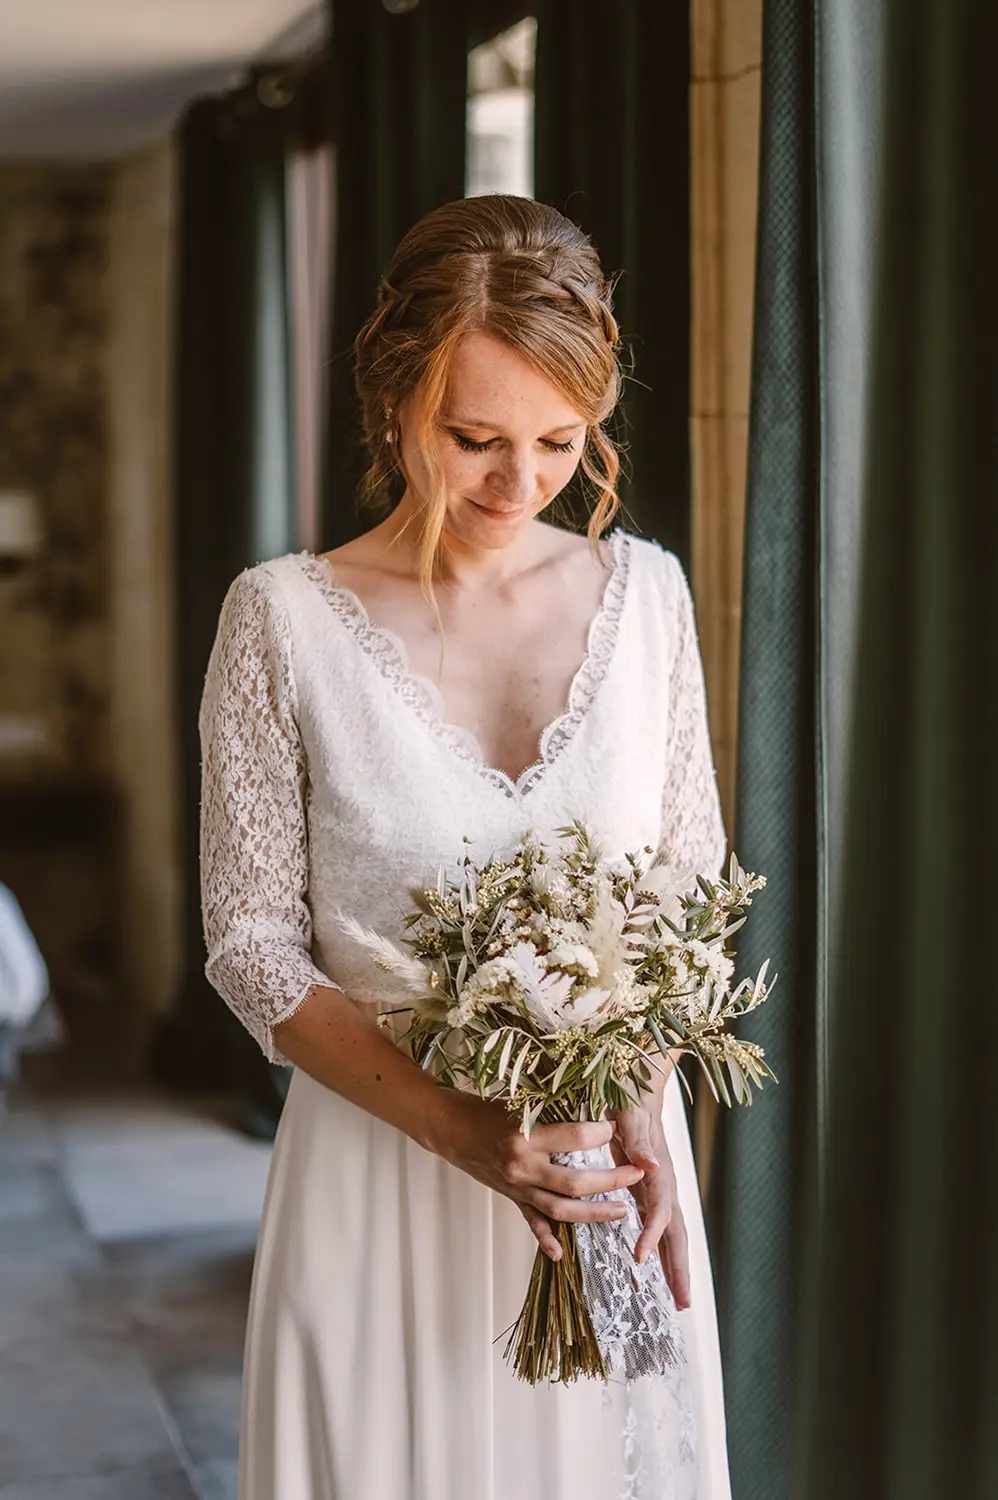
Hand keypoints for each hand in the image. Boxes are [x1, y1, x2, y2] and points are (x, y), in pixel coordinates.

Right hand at [432, 1092, 645, 1261]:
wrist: (451, 1129)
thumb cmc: (487, 1111)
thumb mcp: (521, 1105)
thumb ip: (554, 1115)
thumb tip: (596, 1113)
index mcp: (526, 1135)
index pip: (575, 1137)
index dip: (602, 1132)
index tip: (619, 1127)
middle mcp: (522, 1166)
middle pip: (575, 1182)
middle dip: (611, 1180)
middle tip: (636, 1174)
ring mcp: (517, 1187)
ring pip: (561, 1209)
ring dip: (595, 1213)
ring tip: (622, 1210)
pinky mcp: (512, 1198)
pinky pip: (532, 1222)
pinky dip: (546, 1239)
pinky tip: (562, 1253)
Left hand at [610, 1098, 690, 1309]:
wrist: (639, 1081)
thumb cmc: (629, 1095)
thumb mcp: (628, 1111)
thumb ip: (636, 1137)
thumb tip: (649, 1165)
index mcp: (658, 1167)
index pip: (659, 1208)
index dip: (652, 1234)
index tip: (640, 1259)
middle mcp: (663, 1182)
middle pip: (676, 1231)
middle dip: (679, 1267)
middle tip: (682, 1304)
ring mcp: (659, 1187)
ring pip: (671, 1233)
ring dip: (675, 1265)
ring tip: (679, 1300)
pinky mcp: (650, 1188)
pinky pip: (658, 1225)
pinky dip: (661, 1249)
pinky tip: (657, 1268)